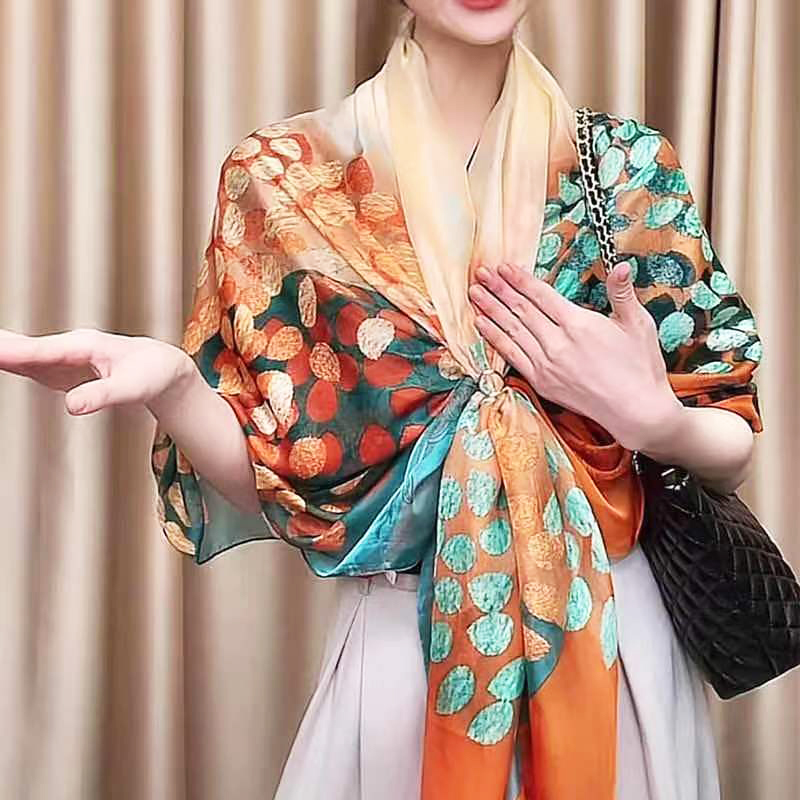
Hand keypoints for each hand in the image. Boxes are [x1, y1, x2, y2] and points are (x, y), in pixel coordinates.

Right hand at [0, 327, 194, 415]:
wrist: (162, 368)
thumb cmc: (150, 374)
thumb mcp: (131, 389)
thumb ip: (101, 396)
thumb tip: (71, 406)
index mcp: (83, 347)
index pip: (41, 351)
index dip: (13, 352)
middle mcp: (69, 347)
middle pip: (25, 347)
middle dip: (0, 347)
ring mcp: (62, 357)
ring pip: (23, 354)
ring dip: (2, 353)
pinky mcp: (61, 369)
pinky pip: (29, 364)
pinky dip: (9, 361)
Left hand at [468, 261, 685, 451]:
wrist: (635, 412)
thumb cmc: (641, 367)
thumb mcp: (638, 325)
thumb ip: (622, 293)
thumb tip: (622, 265)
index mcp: (580, 325)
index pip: (541, 296)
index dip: (520, 279)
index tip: (504, 266)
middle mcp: (558, 343)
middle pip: (521, 310)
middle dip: (499, 289)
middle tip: (481, 273)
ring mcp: (547, 364)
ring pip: (512, 331)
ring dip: (491, 310)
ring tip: (474, 293)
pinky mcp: (541, 382)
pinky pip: (512, 356)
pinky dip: (495, 339)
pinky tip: (482, 325)